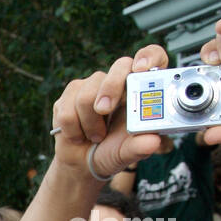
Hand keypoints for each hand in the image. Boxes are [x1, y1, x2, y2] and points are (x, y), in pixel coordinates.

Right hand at [50, 45, 168, 177]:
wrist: (83, 164)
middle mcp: (119, 82)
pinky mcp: (70, 94)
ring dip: (89, 123)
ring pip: (87, 93)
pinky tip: (78, 135)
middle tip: (104, 110)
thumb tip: (153, 142)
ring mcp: (93, 85)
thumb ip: (140, 147)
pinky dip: (72, 128)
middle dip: (111, 87)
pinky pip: (67, 108)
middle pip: (120, 65)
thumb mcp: (127, 153)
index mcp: (140, 91)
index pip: (152, 57)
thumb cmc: (111, 152)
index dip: (149, 57)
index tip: (141, 69)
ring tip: (96, 136)